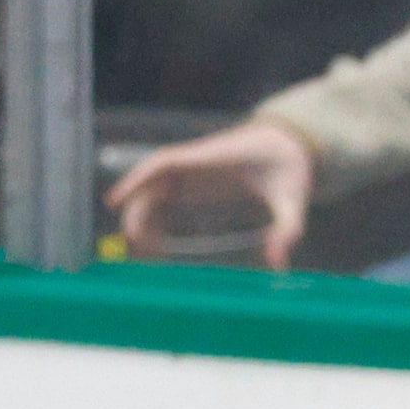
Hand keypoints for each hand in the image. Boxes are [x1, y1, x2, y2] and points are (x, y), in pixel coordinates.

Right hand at [106, 117, 315, 270]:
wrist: (290, 143)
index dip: (136, 179)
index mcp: (212, 159)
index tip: (115, 201)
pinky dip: (157, 216)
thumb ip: (288, 229)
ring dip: (144, 217)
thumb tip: (278, 264)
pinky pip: (167, 195)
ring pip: (155, 191)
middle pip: (152, 183)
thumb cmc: (290, 165)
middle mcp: (196, 164)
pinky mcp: (198, 181)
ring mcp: (194, 172)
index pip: (163, 163)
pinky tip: (156, 242)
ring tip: (146, 253)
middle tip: (136, 247)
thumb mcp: (294, 198)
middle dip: (138, 211)